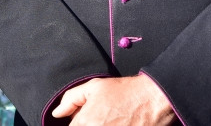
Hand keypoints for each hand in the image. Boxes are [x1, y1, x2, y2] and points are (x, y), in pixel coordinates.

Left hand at [52, 75, 176, 125]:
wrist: (153, 99)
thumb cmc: (124, 91)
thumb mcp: (93, 87)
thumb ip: (71, 99)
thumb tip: (57, 113)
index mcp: (85, 122)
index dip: (76, 123)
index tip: (85, 118)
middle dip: (87, 125)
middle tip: (101, 117)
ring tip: (111, 120)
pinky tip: (118, 124)